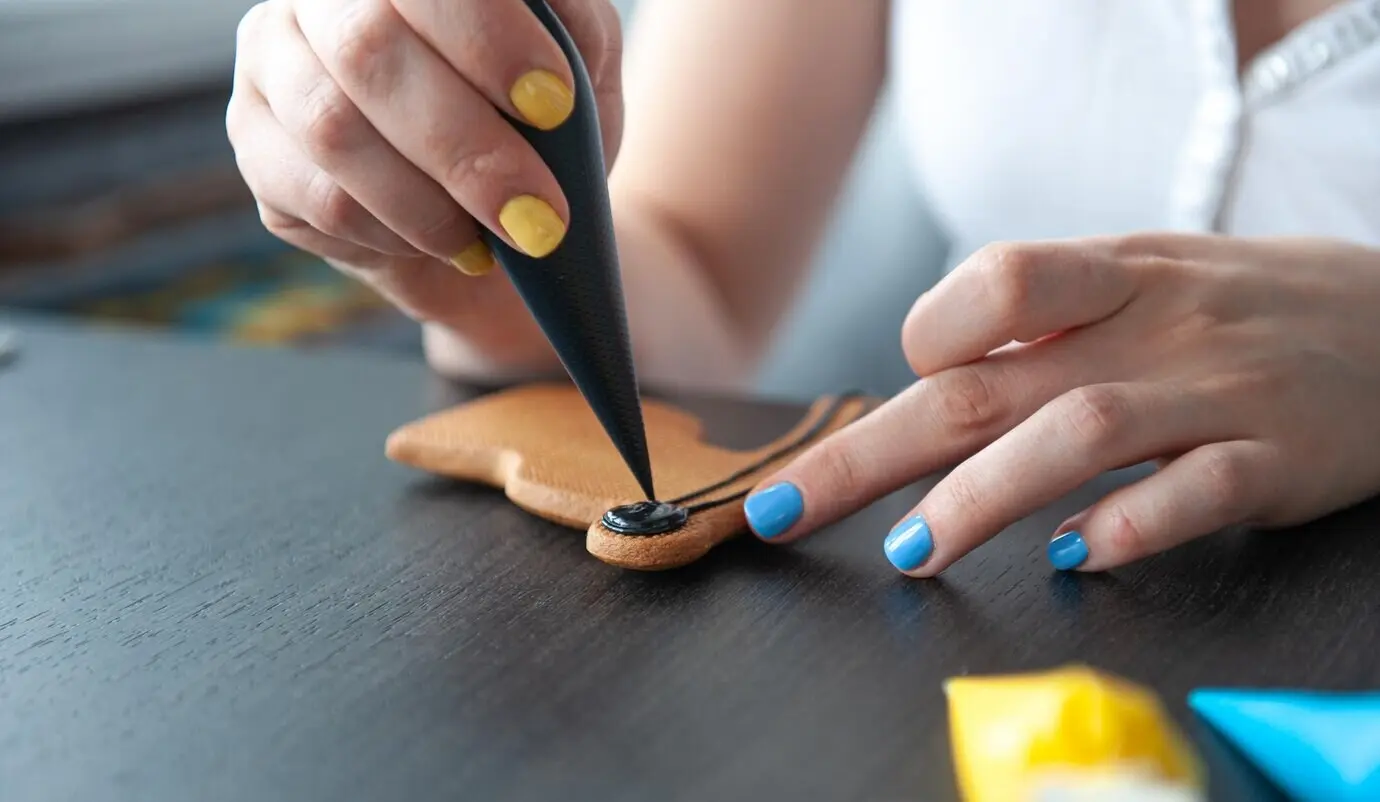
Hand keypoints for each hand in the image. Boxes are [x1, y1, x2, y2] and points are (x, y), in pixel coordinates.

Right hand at [226, 0, 622, 361]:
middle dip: (466, 144)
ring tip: (507, 237)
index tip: (554, 103)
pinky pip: (323, 202)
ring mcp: (271, 73)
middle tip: (541, 212)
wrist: (512, 218)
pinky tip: (452, 243)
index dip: (486, 36)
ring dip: (435, 203)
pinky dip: (403, 234)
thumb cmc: (546, 126)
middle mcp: (318, 0)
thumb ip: (572, 24)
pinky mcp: (259, 157)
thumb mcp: (583, 66)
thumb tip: (550, 25)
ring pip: (335, 131)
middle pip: (367, 49)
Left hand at [742, 234, 1379, 574]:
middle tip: (787, 510)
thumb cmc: (1236, 310)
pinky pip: (1193, 492)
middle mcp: (1150, 327)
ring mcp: (1215, 392)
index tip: (898, 381)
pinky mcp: (1276, 459)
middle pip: (985, 383)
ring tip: (912, 554)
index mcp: (1110, 276)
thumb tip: (924, 380)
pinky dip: (1125, 527)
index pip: (992, 283)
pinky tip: (1071, 558)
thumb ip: (1040, 328)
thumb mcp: (1141, 283)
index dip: (926, 335)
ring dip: (980, 497)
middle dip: (871, 452)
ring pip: (1078, 434)